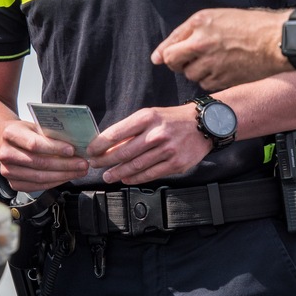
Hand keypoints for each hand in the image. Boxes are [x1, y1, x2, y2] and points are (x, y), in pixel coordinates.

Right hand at [0, 118, 90, 191]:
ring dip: (63, 175)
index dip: (54, 148)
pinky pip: (38, 186)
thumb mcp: (35, 125)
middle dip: (65, 165)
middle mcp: (5, 153)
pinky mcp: (14, 183)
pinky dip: (55, 182)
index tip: (72, 150)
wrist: (6, 143)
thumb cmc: (25, 133)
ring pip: (40, 177)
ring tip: (79, 171)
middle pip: (39, 163)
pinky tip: (67, 177)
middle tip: (82, 163)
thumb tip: (76, 141)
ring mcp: (8, 171)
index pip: (34, 144)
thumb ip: (51, 133)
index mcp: (10, 134)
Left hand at [86, 104, 210, 183]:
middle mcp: (157, 133)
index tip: (91, 151)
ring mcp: (167, 150)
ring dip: (118, 173)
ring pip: (135, 166)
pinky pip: (150, 174)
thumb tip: (109, 146)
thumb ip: (132, 130)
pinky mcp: (176, 164)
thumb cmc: (172, 120)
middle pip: (123, 152)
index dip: (100, 144)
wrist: (204, 124)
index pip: (116, 133)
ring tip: (107, 176)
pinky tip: (126, 179)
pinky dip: (135, 178)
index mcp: (147, 117)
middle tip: (95, 165)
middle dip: (105, 161)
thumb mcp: (151, 116)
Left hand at [151, 8, 288, 90]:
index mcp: (199, 23)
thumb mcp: (219, 17)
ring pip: (191, 75)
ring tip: (216, 61)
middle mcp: (200, 43)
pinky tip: (225, 69)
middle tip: (191, 59)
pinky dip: (212, 80)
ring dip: (198, 71)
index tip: (159, 59)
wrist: (277, 41)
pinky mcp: (221, 79)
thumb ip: (189, 32)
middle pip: (173, 63)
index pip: (169, 45)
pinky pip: (206, 84)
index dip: (163, 54)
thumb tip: (161, 54)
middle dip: (179, 63)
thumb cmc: (253, 25)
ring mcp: (210, 63)